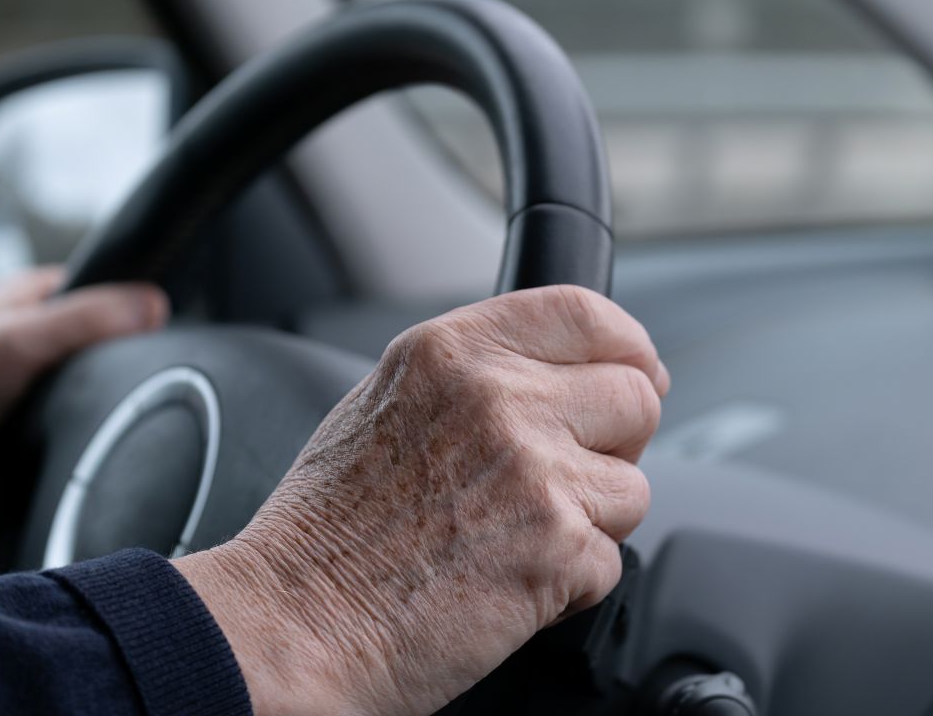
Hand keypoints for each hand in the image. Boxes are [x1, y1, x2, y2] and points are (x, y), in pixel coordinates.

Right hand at [176, 285, 667, 715]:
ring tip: (514, 536)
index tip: (635, 372)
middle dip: (613, 442)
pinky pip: (612, 557)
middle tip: (562, 475)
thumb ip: (475, 372)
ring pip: (633, 486)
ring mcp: (534, 472)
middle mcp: (499, 398)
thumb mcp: (387, 400)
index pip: (586, 313)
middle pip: (633, 396)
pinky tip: (508, 577)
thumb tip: (557, 372)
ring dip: (591, 519)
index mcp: (453, 353)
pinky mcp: (558, 548)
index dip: (627, 347)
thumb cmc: (327, 525)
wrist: (297, 618)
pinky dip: (573, 580)